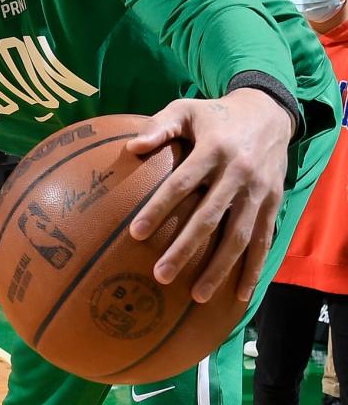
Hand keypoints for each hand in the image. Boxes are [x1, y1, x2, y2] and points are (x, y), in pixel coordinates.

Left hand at [127, 88, 294, 302]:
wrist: (270, 112)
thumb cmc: (216, 116)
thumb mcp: (186, 110)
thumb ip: (159, 126)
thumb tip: (131, 147)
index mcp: (214, 150)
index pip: (182, 183)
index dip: (158, 208)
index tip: (135, 233)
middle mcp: (239, 173)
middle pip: (209, 217)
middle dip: (185, 249)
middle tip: (161, 275)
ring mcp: (259, 192)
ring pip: (238, 236)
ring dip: (219, 268)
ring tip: (197, 295)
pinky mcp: (273, 204)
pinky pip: (263, 240)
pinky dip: (253, 268)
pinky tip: (240, 294)